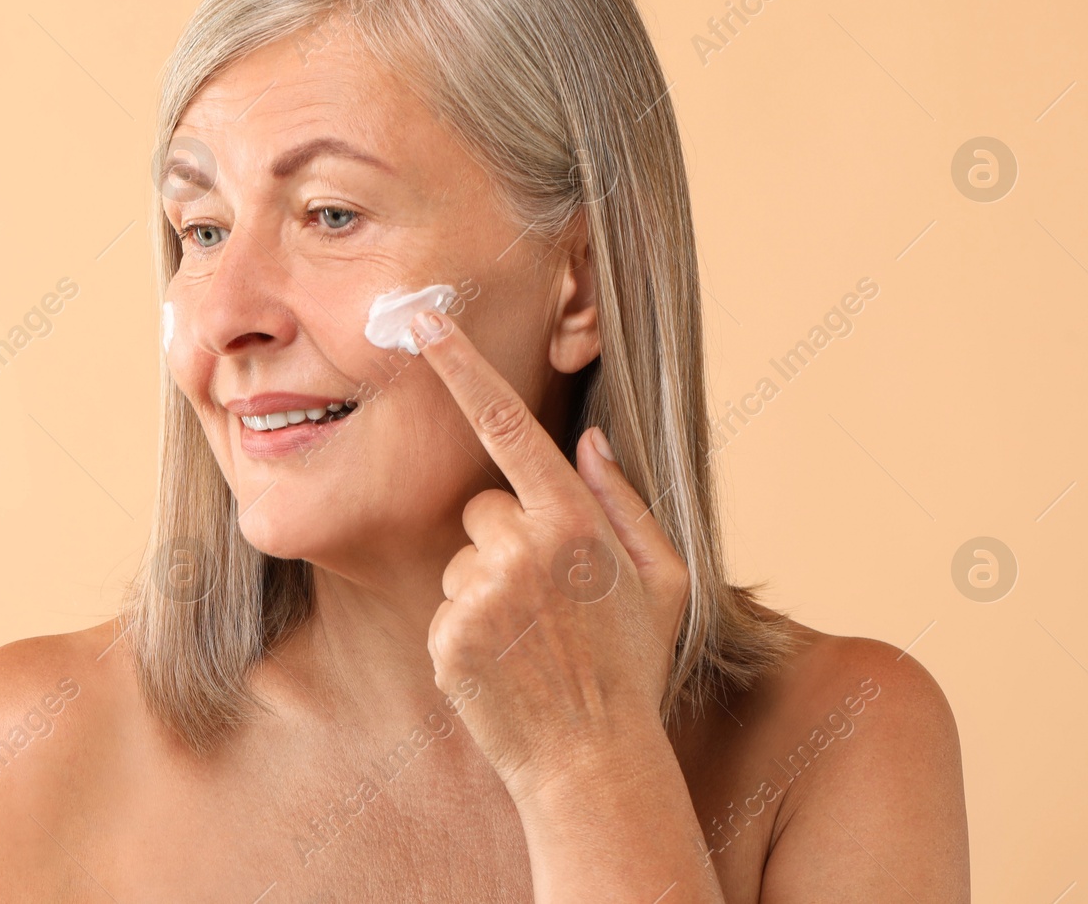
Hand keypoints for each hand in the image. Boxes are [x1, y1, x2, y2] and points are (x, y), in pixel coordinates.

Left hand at [414, 309, 691, 802]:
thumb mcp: (664, 581)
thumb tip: (590, 438)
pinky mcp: (447, 637)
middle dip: (507, 538)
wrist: (591, 765)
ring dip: (486, 585)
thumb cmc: (633, 667)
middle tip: (547, 599)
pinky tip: (505, 663)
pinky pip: (445, 605)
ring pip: (461, 556)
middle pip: (483, 506)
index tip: (423, 322)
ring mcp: (481, 595)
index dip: (460, 367)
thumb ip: (626, 502)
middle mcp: (524, 549)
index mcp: (577, 524)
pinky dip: (467, 628)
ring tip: (530, 638)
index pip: (508, 425)